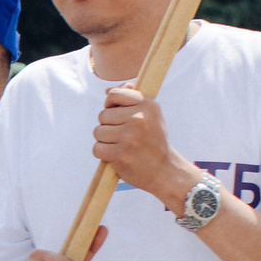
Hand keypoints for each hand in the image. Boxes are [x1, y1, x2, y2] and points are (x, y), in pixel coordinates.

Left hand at [93, 87, 192, 208]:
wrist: (164, 170)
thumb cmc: (153, 141)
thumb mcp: (151, 115)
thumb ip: (132, 98)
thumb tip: (107, 90)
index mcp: (147, 105)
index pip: (114, 94)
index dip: (110, 104)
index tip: (118, 114)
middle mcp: (139, 118)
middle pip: (103, 115)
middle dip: (108, 126)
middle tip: (124, 136)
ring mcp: (129, 136)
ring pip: (98, 132)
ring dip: (105, 141)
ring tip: (121, 146)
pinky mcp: (120, 153)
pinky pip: (97, 148)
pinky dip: (103, 154)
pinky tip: (116, 156)